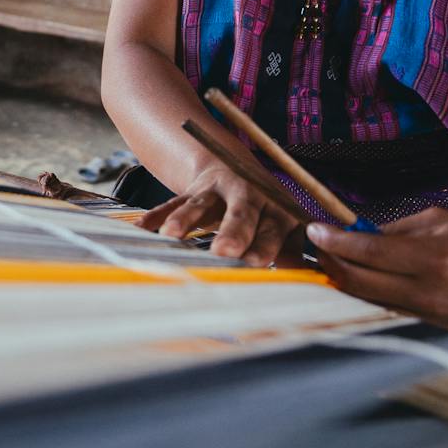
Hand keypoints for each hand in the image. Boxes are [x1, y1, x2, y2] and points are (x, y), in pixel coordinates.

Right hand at [135, 162, 307, 267]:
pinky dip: (157, 215)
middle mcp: (249, 196)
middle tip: (224, 252)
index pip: (273, 230)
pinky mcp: (193, 191)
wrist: (238, 170)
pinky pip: (173, 202)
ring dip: (186, 219)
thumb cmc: (268, 213)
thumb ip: (292, 251)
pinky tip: (142, 228)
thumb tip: (305, 277)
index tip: (257, 264)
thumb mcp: (285, 227)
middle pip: (241, 213)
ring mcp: (218, 191)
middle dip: (233, 232)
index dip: (266, 246)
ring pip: (201, 204)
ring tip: (172, 236)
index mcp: (277, 210)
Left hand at [306, 207, 447, 338]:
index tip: (315, 230)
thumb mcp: (442, 221)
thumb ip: (397, 230)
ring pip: (372, 305)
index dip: (335, 241)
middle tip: (318, 250)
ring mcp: (433, 320)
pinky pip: (395, 317)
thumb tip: (358, 236)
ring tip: (337, 267)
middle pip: (360, 284)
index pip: (368, 251)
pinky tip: (368, 288)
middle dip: (332, 265)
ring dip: (349, 285)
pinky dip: (376, 302)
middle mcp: (430, 293)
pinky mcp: (439, 336)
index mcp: (433, 258)